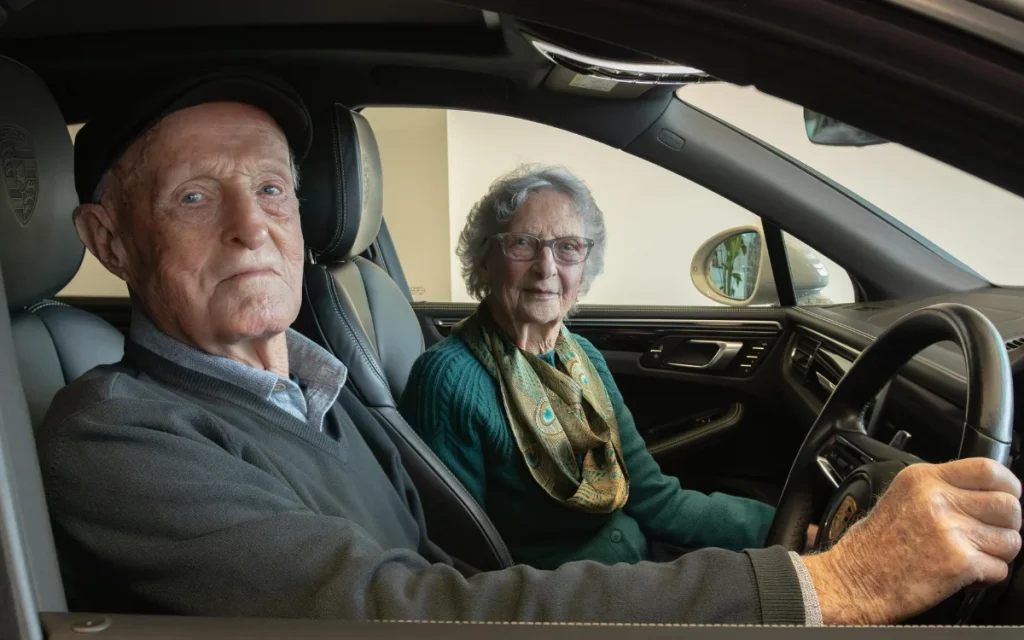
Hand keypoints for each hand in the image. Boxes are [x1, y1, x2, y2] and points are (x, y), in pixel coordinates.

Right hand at [802, 458, 1021, 624]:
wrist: (855, 579)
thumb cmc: (874, 546)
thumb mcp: (901, 497)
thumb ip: (940, 488)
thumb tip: (984, 492)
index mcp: (923, 479)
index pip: (988, 469)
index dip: (1009, 485)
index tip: (1009, 496)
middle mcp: (937, 500)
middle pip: (1009, 505)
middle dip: (1006, 525)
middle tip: (988, 535)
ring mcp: (950, 531)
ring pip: (1011, 540)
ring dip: (997, 553)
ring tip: (971, 556)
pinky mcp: (959, 562)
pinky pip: (1000, 569)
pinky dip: (987, 576)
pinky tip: (964, 574)